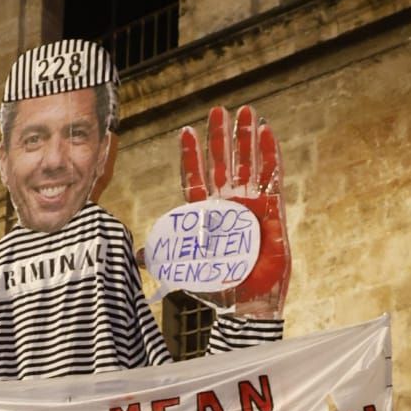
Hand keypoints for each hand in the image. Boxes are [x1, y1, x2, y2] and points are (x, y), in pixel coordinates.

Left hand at [179, 105, 290, 320]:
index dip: (191, 156)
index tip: (186, 132)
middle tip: (217, 110)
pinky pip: (272, 176)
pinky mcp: (272, 209)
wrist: (245, 301)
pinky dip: (270, 154)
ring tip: (245, 111)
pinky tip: (266, 132)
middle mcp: (228, 204)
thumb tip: (137, 255)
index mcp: (206, 214)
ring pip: (247, 163)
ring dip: (245, 138)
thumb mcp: (184, 268)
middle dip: (219, 137)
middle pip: (222, 163)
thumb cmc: (218, 286)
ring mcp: (251, 204)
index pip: (196, 178)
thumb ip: (165, 256)